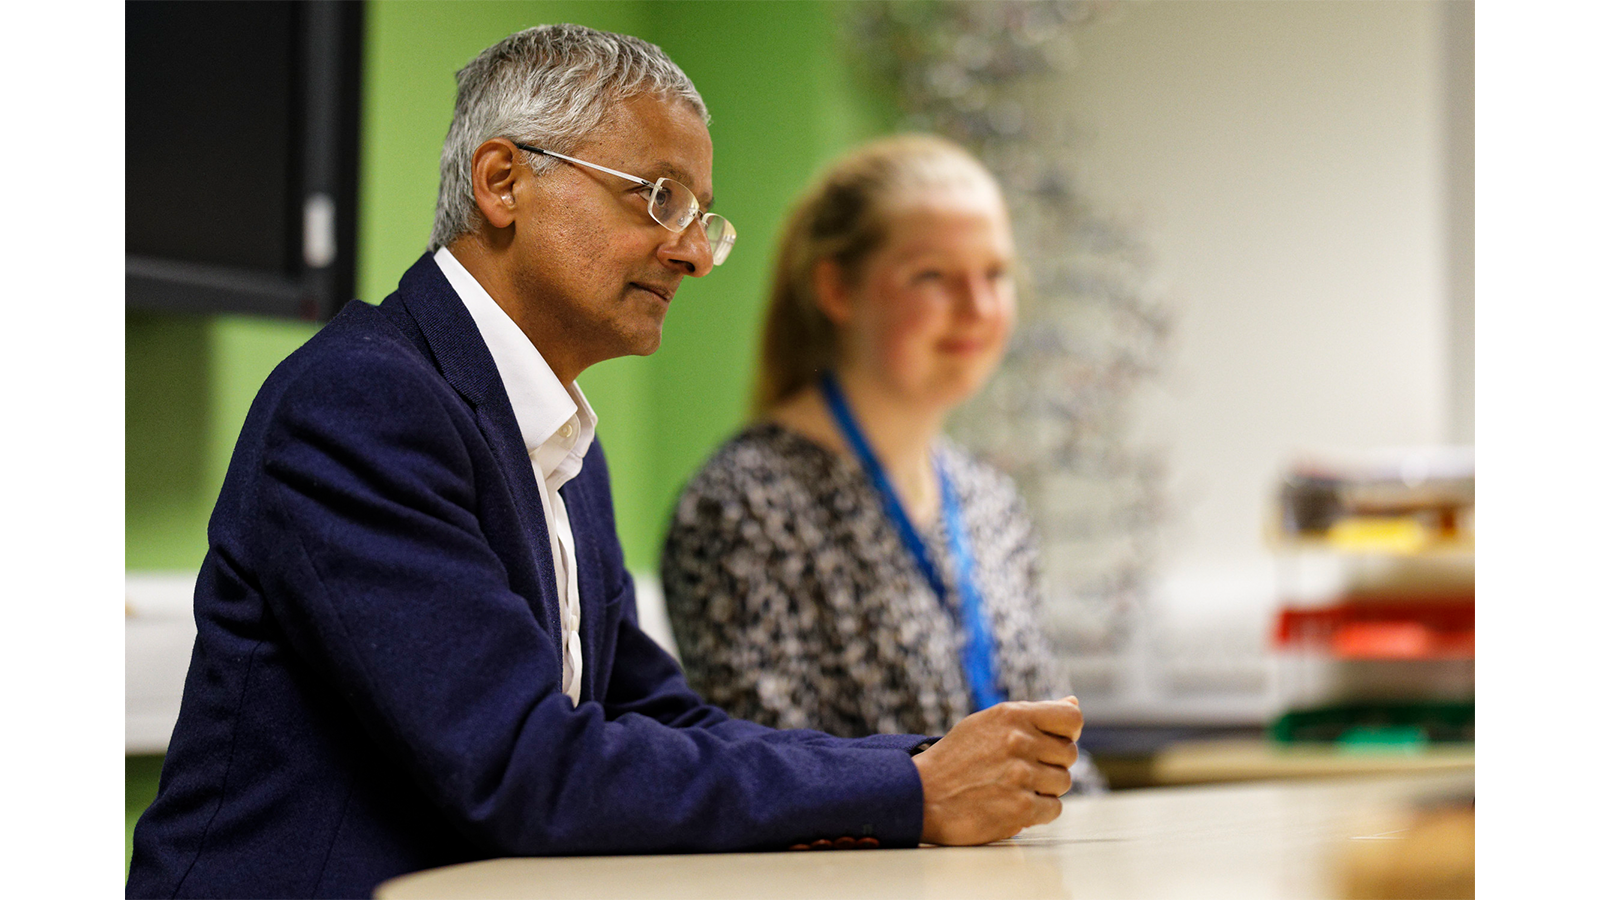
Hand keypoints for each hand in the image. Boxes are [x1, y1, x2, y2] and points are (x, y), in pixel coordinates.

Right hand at [912, 696, 1082, 844]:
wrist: (921, 796)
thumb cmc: (955, 758)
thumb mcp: (988, 723)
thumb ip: (1032, 714)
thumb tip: (1073, 703)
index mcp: (1011, 715)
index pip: (1071, 719)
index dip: (1068, 733)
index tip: (1054, 742)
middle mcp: (1019, 741)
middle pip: (1069, 754)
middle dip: (1051, 764)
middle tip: (1022, 769)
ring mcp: (1020, 776)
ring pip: (1063, 782)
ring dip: (1044, 788)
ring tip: (1013, 787)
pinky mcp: (1020, 808)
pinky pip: (1054, 808)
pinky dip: (1039, 811)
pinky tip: (1014, 804)